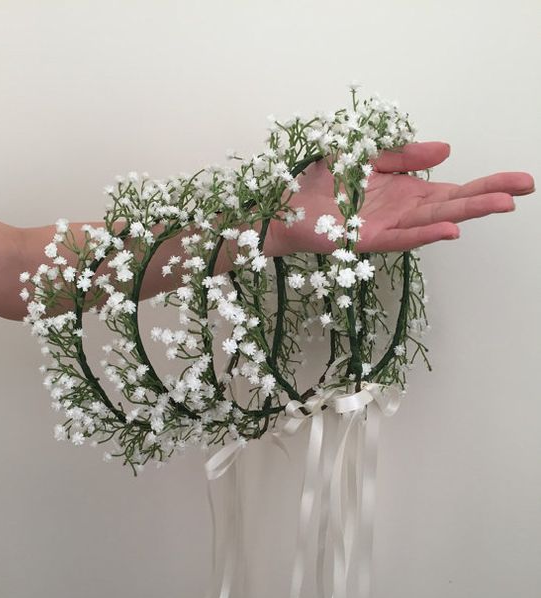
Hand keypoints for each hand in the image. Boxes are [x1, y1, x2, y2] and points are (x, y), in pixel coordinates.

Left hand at [272, 142, 534, 254]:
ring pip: (433, 221)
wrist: (285, 202)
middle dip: (489, 196)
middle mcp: (402, 212)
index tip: (520, 180)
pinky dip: (425, 233)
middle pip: (453, 204)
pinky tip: (451, 229)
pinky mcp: (365, 240)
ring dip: (466, 213)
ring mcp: (386, 227)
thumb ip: (405, 155)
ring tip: (501, 205)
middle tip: (524, 189)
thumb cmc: (324, 181)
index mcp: (407, 192)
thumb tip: (446, 151)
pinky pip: (400, 238)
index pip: (455, 189)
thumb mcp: (370, 154)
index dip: (487, 184)